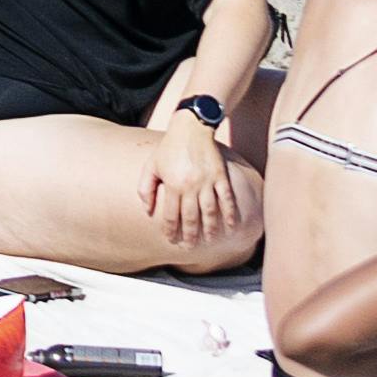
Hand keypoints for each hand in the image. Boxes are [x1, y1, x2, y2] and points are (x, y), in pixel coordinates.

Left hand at [151, 115, 255, 248]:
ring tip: (209, 241)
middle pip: (191, 217)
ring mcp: (208, 182)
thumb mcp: (151, 165)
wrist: (191, 128)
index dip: (171, 230)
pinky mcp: (221, 177)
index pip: (171, 214)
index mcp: (172, 184)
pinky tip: (230, 226)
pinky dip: (230, 213)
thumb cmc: (168, 148)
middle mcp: (190, 186)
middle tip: (189, 247)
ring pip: (210, 211)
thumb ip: (145, 188)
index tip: (171, 240)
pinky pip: (227, 199)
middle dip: (190, 235)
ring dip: (210, 228)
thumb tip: (147, 210)